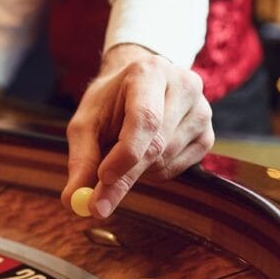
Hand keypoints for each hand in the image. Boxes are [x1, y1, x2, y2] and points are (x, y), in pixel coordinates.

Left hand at [62, 44, 213, 218]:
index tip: (102, 180)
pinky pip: (176, 168)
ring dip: (135, 171)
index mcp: (150, 72)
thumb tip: (73, 201)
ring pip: (165, 160)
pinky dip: (152, 173)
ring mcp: (202, 111)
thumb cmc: (109, 102)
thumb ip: (82, 158)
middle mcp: (184, 87)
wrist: (138, 85)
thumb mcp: (87, 122)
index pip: (144, 118)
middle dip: (124, 178)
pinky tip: (142, 154)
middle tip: (97, 206)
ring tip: (118, 154)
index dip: (125, 153)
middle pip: (157, 144)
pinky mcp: (207, 135)